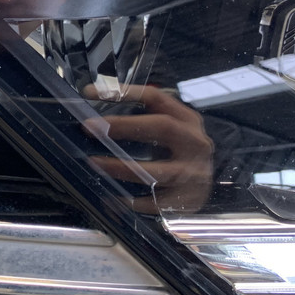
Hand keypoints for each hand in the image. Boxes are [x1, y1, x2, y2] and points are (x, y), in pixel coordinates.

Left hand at [84, 85, 213, 213]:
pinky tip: (112, 198)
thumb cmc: (176, 153)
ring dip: (122, 167)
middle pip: (163, 126)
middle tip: (90, 127)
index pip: (156, 97)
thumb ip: (138, 119)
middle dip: (124, 125)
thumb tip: (92, 106)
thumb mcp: (165, 131)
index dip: (125, 92)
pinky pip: (158, 202)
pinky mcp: (192, 199)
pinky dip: (133, 201)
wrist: (204, 187)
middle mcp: (195, 142)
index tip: (91, 93)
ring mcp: (196, 172)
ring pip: (158, 170)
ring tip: (95, 163)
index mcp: (186, 119)